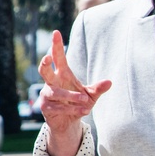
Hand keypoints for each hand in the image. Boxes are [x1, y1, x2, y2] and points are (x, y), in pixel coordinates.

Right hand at [37, 31, 110, 155]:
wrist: (69, 123)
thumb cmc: (78, 104)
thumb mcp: (91, 95)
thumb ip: (98, 88)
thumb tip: (110, 82)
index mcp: (62, 75)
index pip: (59, 58)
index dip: (57, 45)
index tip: (56, 33)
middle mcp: (52, 82)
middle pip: (44, 70)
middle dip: (44, 64)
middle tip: (47, 58)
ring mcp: (47, 95)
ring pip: (56, 93)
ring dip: (71, 96)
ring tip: (85, 100)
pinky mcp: (45, 107)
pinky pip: (59, 107)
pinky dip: (72, 109)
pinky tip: (83, 111)